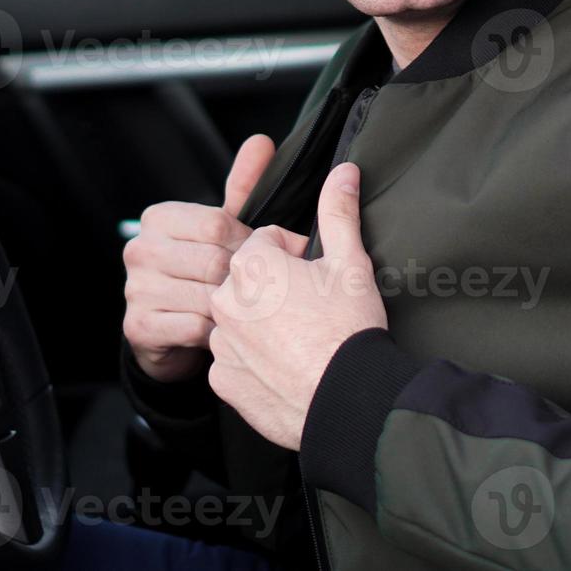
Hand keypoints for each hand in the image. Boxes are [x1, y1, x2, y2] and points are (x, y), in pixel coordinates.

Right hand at [123, 134, 275, 382]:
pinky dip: (216, 332)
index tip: (256, 256)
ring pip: (207, 296)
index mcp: (159, 217)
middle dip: (242, 278)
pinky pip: (195, 327)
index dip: (247, 244)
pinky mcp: (137, 326)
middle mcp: (139, 249)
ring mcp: (134, 288)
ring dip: (232, 308)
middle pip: (214, 261)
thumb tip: (262, 141)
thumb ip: (243, 186)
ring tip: (240, 310)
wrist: (170, 332)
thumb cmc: (203, 271)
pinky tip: (220, 331)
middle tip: (254, 289)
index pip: (218, 224)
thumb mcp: (222, 227)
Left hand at [208, 162, 387, 449]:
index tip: (318, 278)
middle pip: (249, 280)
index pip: (268, 242)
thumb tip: (344, 171)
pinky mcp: (222, 380)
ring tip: (301, 341)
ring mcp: (220, 343)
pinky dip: (254, 362)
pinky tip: (286, 367)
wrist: (348, 400)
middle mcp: (224, 299)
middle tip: (312, 310)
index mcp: (251, 264)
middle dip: (275, 288)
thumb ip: (339, 212)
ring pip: (239, 320)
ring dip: (261, 324)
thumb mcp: (350, 263)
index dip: (298, 256)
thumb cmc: (349, 328)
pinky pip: (234, 360)